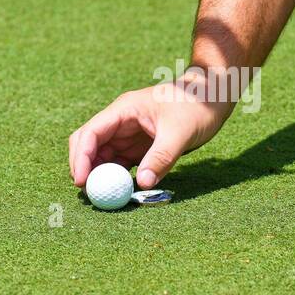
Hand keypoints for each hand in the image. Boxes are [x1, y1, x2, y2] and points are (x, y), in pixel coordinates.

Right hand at [68, 74, 233, 189]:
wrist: (213, 97)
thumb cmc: (197, 106)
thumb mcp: (180, 132)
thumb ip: (161, 157)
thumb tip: (142, 183)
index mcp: (124, 110)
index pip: (91, 132)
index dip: (81, 157)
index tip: (81, 181)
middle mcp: (121, 121)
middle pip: (90, 144)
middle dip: (84, 167)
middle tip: (88, 193)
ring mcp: (129, 134)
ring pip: (103, 156)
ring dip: (100, 174)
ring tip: (104, 196)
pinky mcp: (139, 146)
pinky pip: (120, 163)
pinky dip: (117, 177)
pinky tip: (120, 191)